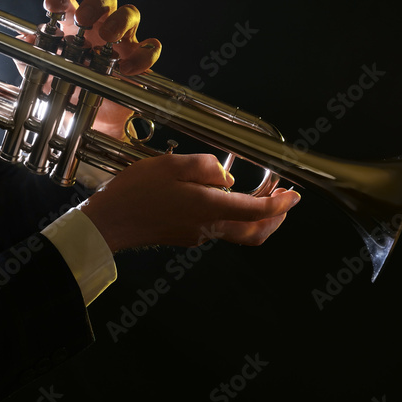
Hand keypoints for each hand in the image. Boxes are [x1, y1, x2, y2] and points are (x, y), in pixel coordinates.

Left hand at [40, 0, 161, 138]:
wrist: (92, 121)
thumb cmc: (71, 90)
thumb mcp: (45, 77)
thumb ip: (31, 58)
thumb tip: (24, 40)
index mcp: (74, 26)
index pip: (69, 4)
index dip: (61, 0)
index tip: (52, 6)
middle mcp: (99, 27)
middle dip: (96, 4)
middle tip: (84, 19)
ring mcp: (122, 40)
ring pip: (130, 14)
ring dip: (120, 22)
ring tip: (107, 38)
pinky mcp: (139, 59)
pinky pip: (151, 48)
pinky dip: (143, 54)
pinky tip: (127, 68)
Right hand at [77, 153, 300, 252]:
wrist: (107, 223)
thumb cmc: (135, 192)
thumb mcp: (171, 165)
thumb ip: (205, 168)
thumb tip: (226, 178)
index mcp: (208, 208)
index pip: (257, 211)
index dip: (280, 204)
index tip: (293, 195)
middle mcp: (207, 227)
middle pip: (254, 232)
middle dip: (275, 218)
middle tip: (283, 200)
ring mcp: (196, 235)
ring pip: (237, 231)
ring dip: (254, 216)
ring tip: (258, 193)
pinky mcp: (184, 236)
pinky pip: (216, 227)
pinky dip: (229, 215)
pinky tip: (218, 196)